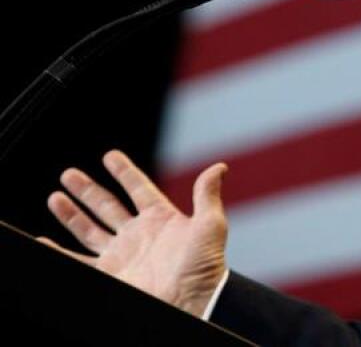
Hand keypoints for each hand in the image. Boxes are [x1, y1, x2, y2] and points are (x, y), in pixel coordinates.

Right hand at [39, 149, 229, 316]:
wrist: (190, 302)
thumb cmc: (204, 267)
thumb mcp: (210, 225)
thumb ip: (207, 195)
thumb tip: (219, 167)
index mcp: (161, 218)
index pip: (139, 188)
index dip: (124, 172)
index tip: (110, 156)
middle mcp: (138, 234)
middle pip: (107, 206)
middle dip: (87, 190)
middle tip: (68, 174)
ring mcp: (121, 254)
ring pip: (89, 230)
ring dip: (71, 215)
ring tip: (55, 197)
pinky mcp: (109, 274)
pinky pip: (77, 262)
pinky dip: (58, 252)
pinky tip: (43, 241)